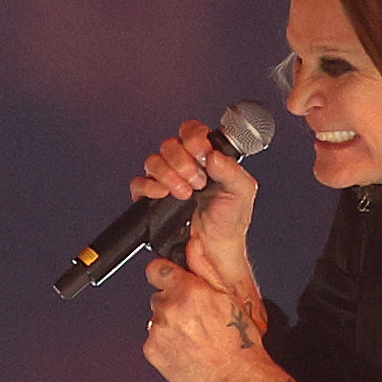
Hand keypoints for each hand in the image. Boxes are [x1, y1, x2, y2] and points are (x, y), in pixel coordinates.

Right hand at [129, 120, 256, 295]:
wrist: (215, 250)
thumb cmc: (230, 221)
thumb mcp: (242, 192)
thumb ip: (231, 170)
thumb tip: (213, 156)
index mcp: (205, 157)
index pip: (191, 131)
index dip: (194, 138)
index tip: (203, 154)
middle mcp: (184, 165)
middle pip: (170, 144)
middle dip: (183, 162)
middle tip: (199, 182)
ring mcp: (166, 180)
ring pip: (153, 161)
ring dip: (169, 175)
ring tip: (186, 194)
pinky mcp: (151, 198)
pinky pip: (139, 183)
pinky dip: (149, 187)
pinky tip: (164, 195)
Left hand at [140, 252, 271, 381]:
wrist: (235, 378)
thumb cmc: (239, 343)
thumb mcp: (230, 297)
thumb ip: (206, 267)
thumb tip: (195, 245)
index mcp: (188, 292)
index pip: (157, 269)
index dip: (165, 274)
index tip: (170, 280)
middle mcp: (170, 309)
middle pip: (159, 296)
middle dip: (173, 303)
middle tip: (194, 318)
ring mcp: (158, 331)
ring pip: (156, 318)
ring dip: (169, 324)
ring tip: (192, 337)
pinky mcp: (152, 350)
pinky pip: (152, 340)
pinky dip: (165, 343)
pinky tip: (184, 349)